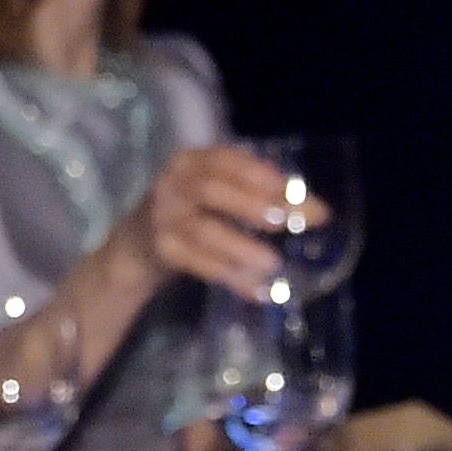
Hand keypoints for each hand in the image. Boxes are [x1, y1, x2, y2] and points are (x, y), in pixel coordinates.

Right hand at [113, 144, 300, 306]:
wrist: (134, 247)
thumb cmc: (190, 213)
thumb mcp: (215, 193)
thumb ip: (255, 194)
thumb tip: (316, 210)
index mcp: (191, 162)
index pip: (226, 160)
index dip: (257, 173)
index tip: (291, 188)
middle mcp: (172, 186)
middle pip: (213, 191)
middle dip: (254, 205)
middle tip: (289, 222)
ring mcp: (162, 219)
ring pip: (204, 231)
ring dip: (240, 247)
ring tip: (272, 264)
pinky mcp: (161, 252)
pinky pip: (196, 264)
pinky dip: (229, 276)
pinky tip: (255, 290)